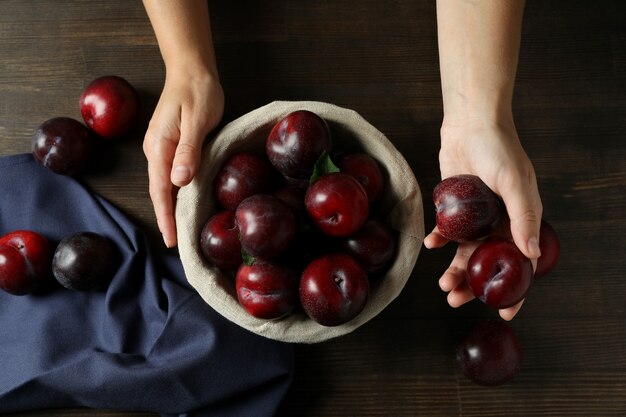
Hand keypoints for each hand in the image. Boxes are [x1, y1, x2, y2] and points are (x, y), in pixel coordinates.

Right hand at [143, 68, 223, 247]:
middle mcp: (155, 150)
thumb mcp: (197, 121)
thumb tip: (179, 181)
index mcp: (159, 146)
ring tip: (181, 230)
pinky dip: (175, 192)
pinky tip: (184, 201)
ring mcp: (160, 148)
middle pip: (159, 192)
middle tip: (177, 244)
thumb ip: (188, 150)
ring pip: (164, 185)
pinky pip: (170, 175)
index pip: (160, 190)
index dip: (166, 217)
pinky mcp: (169, 145)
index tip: (170, 240)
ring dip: (171, 207)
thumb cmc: (197, 92)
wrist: (191, 70)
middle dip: (167, 218)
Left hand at [424, 117, 542, 319]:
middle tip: (456, 299)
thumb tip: (531, 253)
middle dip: (473, 284)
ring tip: (442, 285)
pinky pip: (448, 230)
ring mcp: (477, 215)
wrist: (469, 123)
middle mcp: (500, 221)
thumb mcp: (514, 183)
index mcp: (522, 219)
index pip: (521, 262)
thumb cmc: (498, 148)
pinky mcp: (456, 206)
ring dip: (454, 269)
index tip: (505, 311)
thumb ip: (523, 217)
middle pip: (487, 262)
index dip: (515, 289)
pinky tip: (431, 245)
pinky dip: (439, 240)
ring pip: (465, 252)